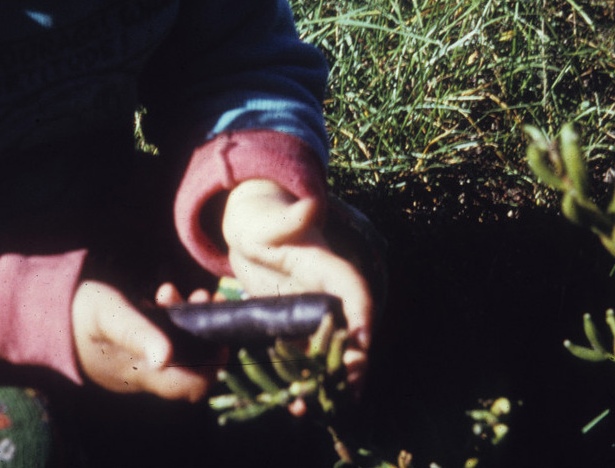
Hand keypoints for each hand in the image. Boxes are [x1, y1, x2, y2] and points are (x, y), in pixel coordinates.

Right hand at [71, 280, 213, 400]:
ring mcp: (134, 360)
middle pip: (189, 365)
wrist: (42, 307)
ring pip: (176, 348)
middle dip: (202, 331)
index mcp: (140, 374)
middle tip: (202, 297)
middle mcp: (141, 373)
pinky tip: (160, 294)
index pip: (191, 387)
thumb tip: (166, 357)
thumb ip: (138, 334)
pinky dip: (167, 317)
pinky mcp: (128, 346)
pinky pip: (159, 338)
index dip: (213, 364)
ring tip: (177, 291)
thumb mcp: (109, 317)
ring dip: (185, 319)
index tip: (219, 330)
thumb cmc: (77, 311)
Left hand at [221, 179, 374, 388]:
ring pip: (330, 351)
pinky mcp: (296, 328)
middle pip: (349, 331)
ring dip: (326, 380)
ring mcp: (314, 314)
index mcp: (328, 267)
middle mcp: (328, 294)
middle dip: (351, 363)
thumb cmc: (260, 223)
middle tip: (346, 394)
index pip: (355, 291)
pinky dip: (304, 380)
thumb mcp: (269, 223)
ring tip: (312, 408)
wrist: (251, 233)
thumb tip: (311, 205)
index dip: (363, 317)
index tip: (363, 344)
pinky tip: (294, 403)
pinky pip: (307, 358)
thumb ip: (289, 219)